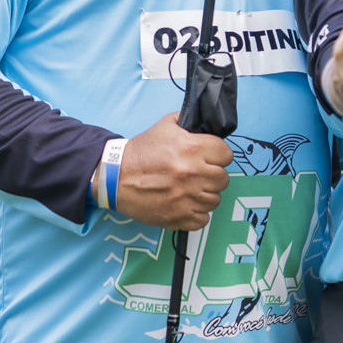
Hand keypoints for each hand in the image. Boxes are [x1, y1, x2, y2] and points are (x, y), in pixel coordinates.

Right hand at [110, 113, 232, 229]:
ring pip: (215, 200)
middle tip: (200, 174)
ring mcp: (185, 198)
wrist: (116, 177)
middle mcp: (192, 173)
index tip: (210, 157)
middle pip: (223, 179)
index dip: (219, 155)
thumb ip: (190, 122)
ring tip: (192, 189)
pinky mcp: (177, 217)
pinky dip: (197, 214)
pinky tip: (187, 204)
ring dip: (206, 195)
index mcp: (192, 148)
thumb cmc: (142, 151)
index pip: (226, 155)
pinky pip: (203, 220)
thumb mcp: (166, 126)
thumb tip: (208, 123)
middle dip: (214, 175)